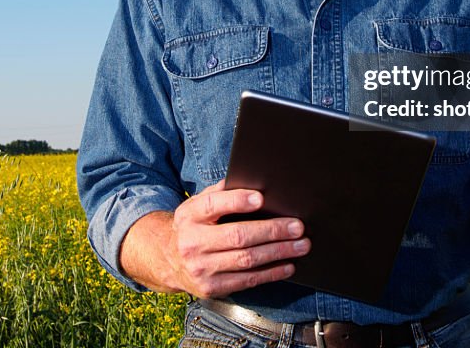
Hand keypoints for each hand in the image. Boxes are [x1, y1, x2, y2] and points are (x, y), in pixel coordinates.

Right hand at [162, 179, 309, 297]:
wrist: (169, 261)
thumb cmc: (193, 226)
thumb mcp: (196, 205)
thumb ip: (220, 193)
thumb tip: (252, 182)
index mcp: (189, 215)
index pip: (213, 205)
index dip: (237, 201)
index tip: (261, 198)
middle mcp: (193, 242)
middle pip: (237, 235)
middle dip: (272, 231)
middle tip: (297, 226)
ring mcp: (202, 268)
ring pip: (247, 260)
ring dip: (279, 252)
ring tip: (300, 245)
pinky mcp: (212, 288)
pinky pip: (247, 281)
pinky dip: (271, 273)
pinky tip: (287, 265)